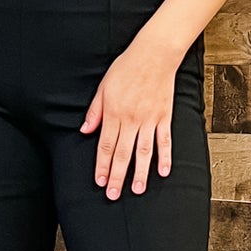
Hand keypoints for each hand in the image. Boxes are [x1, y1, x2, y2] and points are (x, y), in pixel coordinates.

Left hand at [79, 36, 181, 197]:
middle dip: (117, 176)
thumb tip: (85, 131)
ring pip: (143, 151)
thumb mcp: (103, 87)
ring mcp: (149, 119)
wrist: (154, 55)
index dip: (102, 166)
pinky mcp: (164, 117)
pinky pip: (165, 140)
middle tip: (114, 195)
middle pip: (122, 153)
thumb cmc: (126, 68)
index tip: (100, 182)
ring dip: (140, 172)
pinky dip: (165, 157)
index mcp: (114, 114)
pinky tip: (163, 171)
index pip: (105, 146)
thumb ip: (95, 111)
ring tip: (137, 190)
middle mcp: (131, 120)